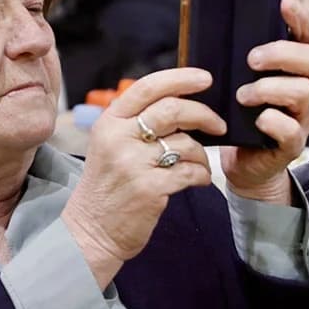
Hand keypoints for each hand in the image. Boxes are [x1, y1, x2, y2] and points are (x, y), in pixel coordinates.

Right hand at [62, 68, 224, 287]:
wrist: (90, 230)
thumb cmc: (107, 187)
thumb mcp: (109, 145)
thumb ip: (136, 123)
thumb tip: (180, 102)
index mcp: (109, 122)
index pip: (148, 87)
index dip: (181, 78)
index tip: (205, 78)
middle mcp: (119, 138)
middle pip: (173, 110)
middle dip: (204, 114)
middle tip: (218, 125)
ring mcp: (133, 163)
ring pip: (186, 144)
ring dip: (203, 154)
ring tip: (200, 164)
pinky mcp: (149, 188)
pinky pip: (190, 172)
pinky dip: (201, 175)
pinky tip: (197, 180)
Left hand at [220, 0, 308, 204]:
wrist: (244, 165)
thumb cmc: (238, 117)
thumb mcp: (237, 83)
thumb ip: (237, 61)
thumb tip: (212, 29)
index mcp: (294, 70)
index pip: (306, 37)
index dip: (300, 19)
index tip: (284, 3)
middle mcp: (306, 90)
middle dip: (282, 54)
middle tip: (251, 60)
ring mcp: (302, 118)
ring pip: (303, 92)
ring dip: (268, 88)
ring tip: (242, 96)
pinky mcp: (292, 145)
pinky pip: (291, 130)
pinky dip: (272, 121)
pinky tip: (256, 121)